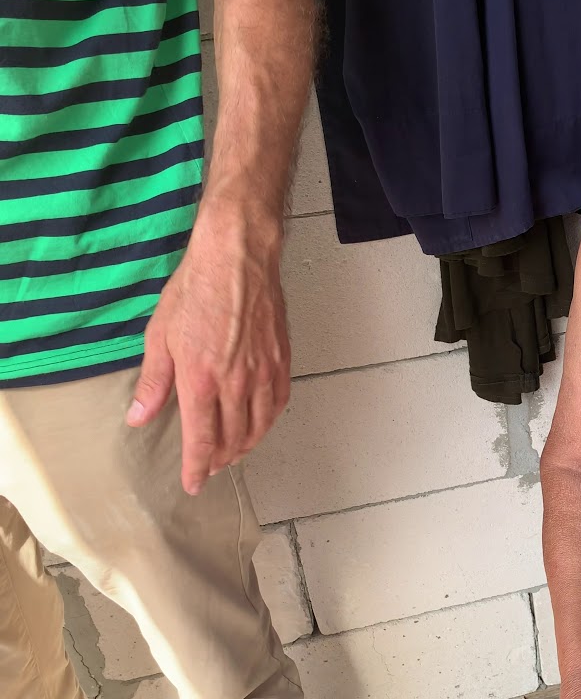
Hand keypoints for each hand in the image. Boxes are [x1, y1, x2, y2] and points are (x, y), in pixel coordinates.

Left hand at [126, 199, 289, 494]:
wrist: (238, 258)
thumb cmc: (197, 288)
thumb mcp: (160, 334)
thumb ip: (154, 381)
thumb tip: (140, 414)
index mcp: (201, 380)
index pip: (202, 440)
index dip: (197, 467)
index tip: (193, 482)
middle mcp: (236, 383)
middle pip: (232, 439)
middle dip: (220, 459)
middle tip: (210, 467)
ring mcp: (263, 372)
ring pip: (259, 425)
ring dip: (246, 445)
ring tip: (234, 453)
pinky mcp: (281, 360)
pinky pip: (278, 402)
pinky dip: (269, 421)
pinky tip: (261, 422)